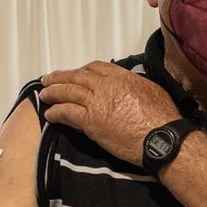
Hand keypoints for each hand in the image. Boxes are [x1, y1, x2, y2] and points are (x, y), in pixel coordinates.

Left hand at [39, 62, 181, 166]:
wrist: (161, 139)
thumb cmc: (162, 120)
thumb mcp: (152, 91)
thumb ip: (136, 84)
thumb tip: (131, 84)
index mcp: (122, 77)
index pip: (95, 67)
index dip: (81, 70)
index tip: (76, 73)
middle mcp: (106, 86)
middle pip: (77, 76)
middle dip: (60, 77)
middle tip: (49, 80)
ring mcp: (97, 103)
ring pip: (67, 92)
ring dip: (53, 92)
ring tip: (44, 95)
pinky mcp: (91, 122)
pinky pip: (66, 112)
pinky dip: (56, 112)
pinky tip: (49, 114)